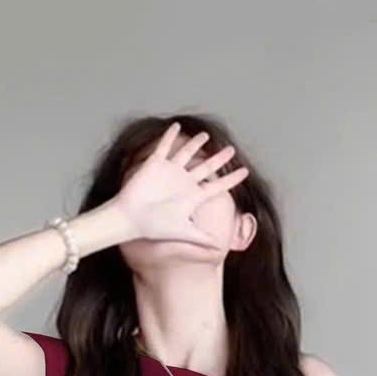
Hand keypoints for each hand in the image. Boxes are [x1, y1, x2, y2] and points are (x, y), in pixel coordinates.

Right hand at [113, 121, 249, 249]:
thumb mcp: (183, 232)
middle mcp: (183, 183)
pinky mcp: (154, 164)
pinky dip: (169, 136)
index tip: (245, 172)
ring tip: (205, 135)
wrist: (130, 220)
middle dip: (220, 158)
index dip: (231, 179)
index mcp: (192, 197)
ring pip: (187, 153)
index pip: (217, 186)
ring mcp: (169, 172)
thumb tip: (219, 249)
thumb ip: (201, 239)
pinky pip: (164, 147)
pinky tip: (176, 126)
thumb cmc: (154, 228)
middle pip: (207, 167)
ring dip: (196, 143)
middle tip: (232, 150)